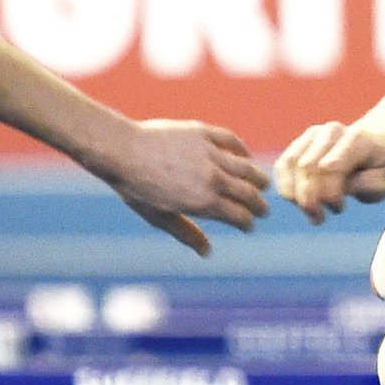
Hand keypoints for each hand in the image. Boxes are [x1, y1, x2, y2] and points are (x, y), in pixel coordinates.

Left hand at [98, 120, 270, 255]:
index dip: (248, 223)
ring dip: (258, 178)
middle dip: (259, 205)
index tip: (248, 226)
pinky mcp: (204, 133)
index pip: (240, 216)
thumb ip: (186, 233)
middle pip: (249, 193)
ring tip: (263, 184)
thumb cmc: (136, 188)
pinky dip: (242, 150)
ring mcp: (211, 154)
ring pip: (247, 167)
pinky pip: (231, 141)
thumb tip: (206, 251)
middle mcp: (213, 178)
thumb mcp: (160, 217)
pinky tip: (245, 156)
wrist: (122, 151)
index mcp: (204, 202)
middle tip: (262, 209)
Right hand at [275, 120, 384, 224]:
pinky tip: (297, 201)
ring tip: (311, 213)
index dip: (328, 193)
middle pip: (308, 167)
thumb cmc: (380, 168)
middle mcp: (332, 132)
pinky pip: (283, 164)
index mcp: (356, 140)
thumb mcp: (384, 182)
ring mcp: (314, 135)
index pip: (330, 167)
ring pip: (292, 165)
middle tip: (319, 218)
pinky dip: (285, 186)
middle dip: (309, 198)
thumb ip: (365, 185)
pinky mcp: (301, 143)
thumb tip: (340, 189)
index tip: (339, 209)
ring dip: (295, 194)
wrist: (377, 145)